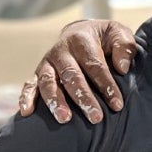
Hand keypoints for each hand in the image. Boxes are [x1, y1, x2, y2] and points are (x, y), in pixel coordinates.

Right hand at [18, 20, 138, 124]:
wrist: (80, 32)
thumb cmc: (104, 38)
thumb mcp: (118, 33)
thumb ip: (124, 46)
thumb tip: (122, 68)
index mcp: (81, 39)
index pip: (94, 65)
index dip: (106, 85)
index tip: (117, 104)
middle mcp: (61, 51)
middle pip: (71, 76)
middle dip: (83, 98)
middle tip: (96, 117)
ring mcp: (47, 63)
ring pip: (48, 82)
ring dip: (55, 101)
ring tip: (64, 119)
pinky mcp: (38, 73)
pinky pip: (29, 85)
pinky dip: (26, 98)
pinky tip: (27, 113)